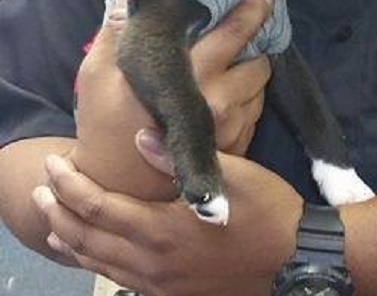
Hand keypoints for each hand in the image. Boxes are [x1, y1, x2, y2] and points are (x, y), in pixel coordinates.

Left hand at [33, 153, 301, 295]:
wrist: (295, 259)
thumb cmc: (267, 209)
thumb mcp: (234, 174)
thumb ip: (181, 158)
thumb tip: (139, 136)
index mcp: (163, 229)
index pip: (99, 207)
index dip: (71, 184)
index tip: (54, 163)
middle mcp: (152, 262)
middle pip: (89, 238)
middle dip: (60, 211)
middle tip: (41, 188)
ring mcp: (161, 285)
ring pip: (99, 265)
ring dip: (72, 240)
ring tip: (54, 221)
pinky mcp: (173, 295)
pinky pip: (120, 281)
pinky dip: (96, 263)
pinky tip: (94, 253)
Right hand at [71, 0, 273, 199]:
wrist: (118, 186)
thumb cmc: (107, 126)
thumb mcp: (99, 74)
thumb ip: (117, 31)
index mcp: (193, 77)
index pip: (236, 32)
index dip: (253, 10)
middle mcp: (221, 101)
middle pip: (260, 60)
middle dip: (254, 45)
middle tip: (242, 36)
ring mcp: (233, 127)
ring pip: (261, 85)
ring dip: (251, 72)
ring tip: (231, 66)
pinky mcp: (238, 146)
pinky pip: (256, 111)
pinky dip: (247, 97)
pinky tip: (226, 94)